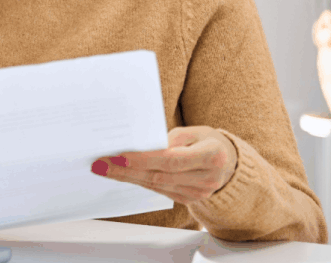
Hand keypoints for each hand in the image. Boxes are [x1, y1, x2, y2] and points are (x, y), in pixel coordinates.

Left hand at [90, 126, 237, 205]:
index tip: (119, 156)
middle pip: (159, 175)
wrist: (229, 163)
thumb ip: (170, 139)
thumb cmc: (208, 141)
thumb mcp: (194, 131)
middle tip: (101, 163)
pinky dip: (139, 182)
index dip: (144, 159)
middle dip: (126, 170)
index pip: (171, 160)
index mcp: (213, 156)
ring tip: (104, 168)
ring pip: (156, 185)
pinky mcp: (189, 199)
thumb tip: (140, 146)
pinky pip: (159, 190)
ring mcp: (199, 193)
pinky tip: (122, 175)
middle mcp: (207, 178)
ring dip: (127, 177)